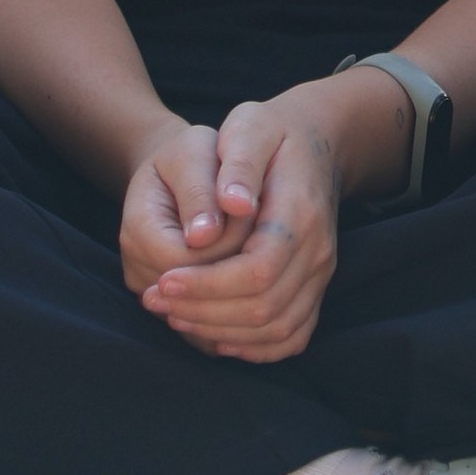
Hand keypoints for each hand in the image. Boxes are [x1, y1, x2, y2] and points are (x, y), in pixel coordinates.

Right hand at [117, 111, 249, 298]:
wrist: (177, 174)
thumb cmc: (190, 157)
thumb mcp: (193, 155)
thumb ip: (198, 192)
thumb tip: (205, 236)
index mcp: (137, 230)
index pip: (189, 261)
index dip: (229, 240)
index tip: (250, 208)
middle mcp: (137, 270)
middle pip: (199, 290)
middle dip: (238, 260)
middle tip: (258, 223)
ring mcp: (152, 294)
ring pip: (207, 310)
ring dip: (239, 281)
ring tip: (250, 238)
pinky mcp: (172, 308)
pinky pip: (209, 323)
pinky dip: (236, 300)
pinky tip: (251, 265)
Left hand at [135, 93, 345, 364]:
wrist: (313, 142)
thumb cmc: (270, 133)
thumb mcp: (249, 127)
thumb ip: (239, 162)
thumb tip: (231, 205)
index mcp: (300, 212)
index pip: (257, 270)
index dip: (207, 284)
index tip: (163, 280)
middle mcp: (318, 251)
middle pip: (264, 307)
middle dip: (203, 312)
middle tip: (154, 299)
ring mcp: (321, 273)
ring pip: (277, 329)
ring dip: (221, 332)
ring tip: (174, 316)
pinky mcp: (315, 288)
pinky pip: (291, 336)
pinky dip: (254, 348)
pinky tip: (215, 336)